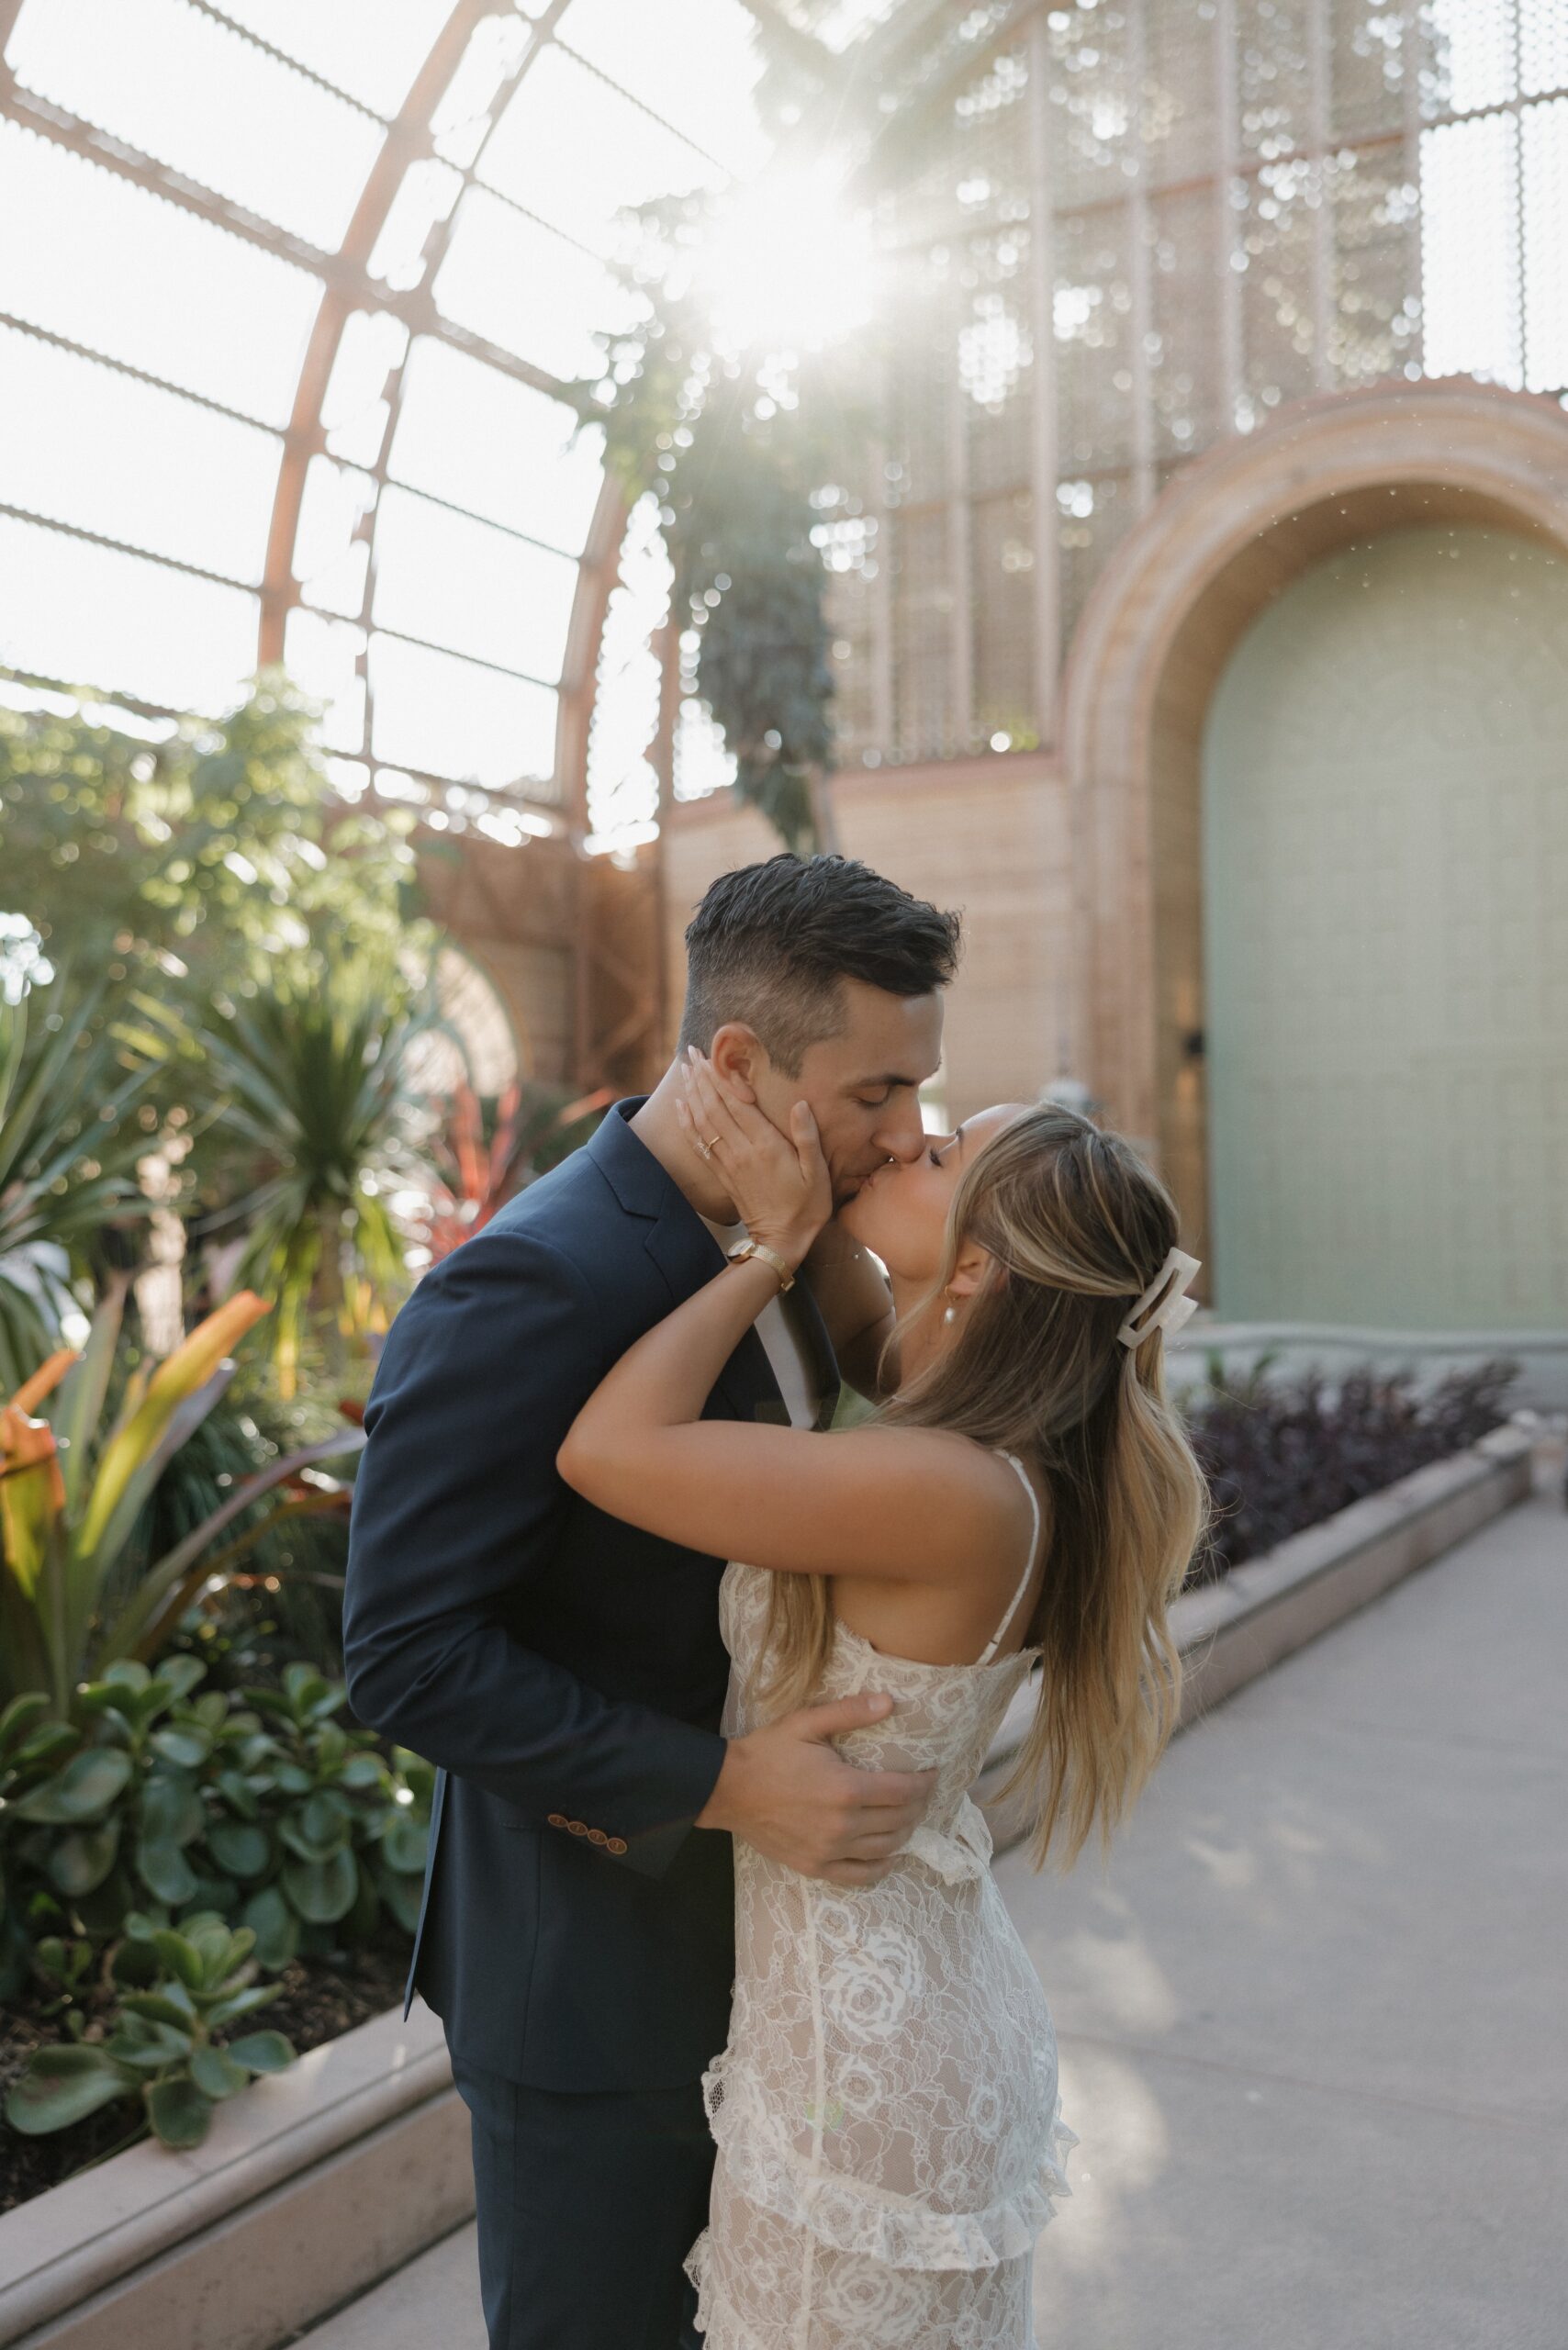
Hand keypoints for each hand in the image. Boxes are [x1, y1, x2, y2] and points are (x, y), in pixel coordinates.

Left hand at [676, 1048, 830, 1266]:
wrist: (781, 1242)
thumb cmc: (806, 1206)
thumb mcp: (818, 1173)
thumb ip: (808, 1137)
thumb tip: (800, 1104)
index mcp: (766, 1146)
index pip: (737, 1104)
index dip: (721, 1078)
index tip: (710, 1056)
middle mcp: (742, 1151)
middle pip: (714, 1107)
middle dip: (701, 1078)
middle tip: (690, 1053)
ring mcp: (729, 1163)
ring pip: (703, 1122)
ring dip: (691, 1094)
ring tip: (684, 1071)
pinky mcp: (723, 1174)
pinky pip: (699, 1143)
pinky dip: (688, 1122)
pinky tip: (681, 1108)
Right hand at [695, 1691, 936, 1884]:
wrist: (728, 1790)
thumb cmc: (768, 1752)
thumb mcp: (806, 1722)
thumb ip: (850, 1712)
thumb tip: (890, 1702)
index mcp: (846, 1788)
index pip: (903, 1791)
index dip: (924, 1783)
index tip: (932, 1772)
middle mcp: (844, 1824)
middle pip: (900, 1820)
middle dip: (918, 1805)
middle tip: (922, 1792)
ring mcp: (830, 1850)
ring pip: (885, 1847)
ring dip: (905, 1832)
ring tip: (909, 1816)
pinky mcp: (816, 1866)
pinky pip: (860, 1874)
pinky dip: (881, 1866)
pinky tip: (890, 1855)